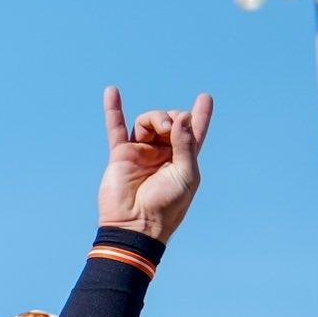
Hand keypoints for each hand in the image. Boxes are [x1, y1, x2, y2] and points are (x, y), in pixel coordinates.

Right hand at [96, 88, 214, 242]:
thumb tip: (181, 116)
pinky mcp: (120, 155)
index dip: (200, 115)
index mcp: (183, 159)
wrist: (136, 225)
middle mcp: (162, 153)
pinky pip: (116, 128)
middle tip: (172, 128)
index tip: (205, 97)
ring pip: (147, 122)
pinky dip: (114, 109)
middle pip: (170, 120)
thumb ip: (186, 144)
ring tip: (159, 128)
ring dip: (156, 118)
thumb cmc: (167, 206)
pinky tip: (112, 92)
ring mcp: (141, 153)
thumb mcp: (186, 174)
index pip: (194, 131)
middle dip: (172, 118)